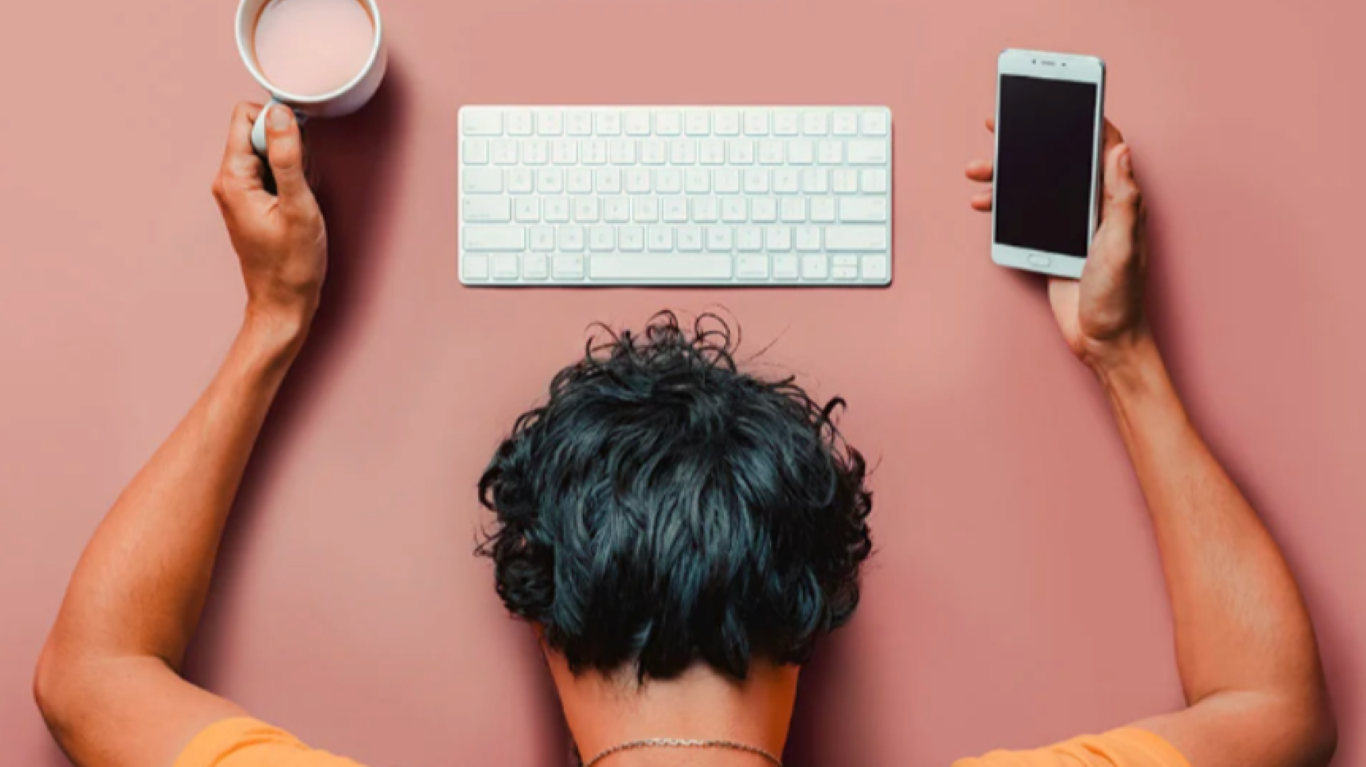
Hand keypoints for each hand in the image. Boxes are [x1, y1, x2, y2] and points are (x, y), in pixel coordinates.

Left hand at [211, 102, 326, 336]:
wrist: (283, 302)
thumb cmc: (292, 264)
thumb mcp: (298, 206)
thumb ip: (288, 156)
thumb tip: (281, 113)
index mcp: (233, 177)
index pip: (246, 117)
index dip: (277, 122)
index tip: (298, 148)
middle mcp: (228, 181)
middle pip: (256, 131)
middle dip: (287, 145)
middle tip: (302, 180)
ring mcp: (238, 192)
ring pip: (266, 152)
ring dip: (291, 165)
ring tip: (300, 197)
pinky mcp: (251, 201)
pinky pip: (271, 172)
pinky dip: (289, 180)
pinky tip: (298, 205)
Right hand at [966, 118, 1149, 371]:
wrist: (1102, 340)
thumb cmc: (1121, 297)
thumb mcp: (1123, 245)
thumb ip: (1122, 198)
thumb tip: (1122, 150)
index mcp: (1115, 201)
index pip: (1102, 147)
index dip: (1082, 119)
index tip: (1061, 99)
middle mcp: (1094, 208)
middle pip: (1060, 162)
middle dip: (1030, 142)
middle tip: (1001, 125)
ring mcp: (1070, 226)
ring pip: (1035, 187)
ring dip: (1006, 176)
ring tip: (978, 171)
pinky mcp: (1051, 244)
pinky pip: (1023, 216)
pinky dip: (1002, 207)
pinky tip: (985, 204)